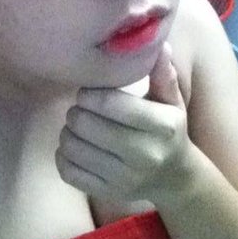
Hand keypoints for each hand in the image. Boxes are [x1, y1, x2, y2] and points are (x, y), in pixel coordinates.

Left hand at [55, 42, 195, 206]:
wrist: (174, 179)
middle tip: (80, 110)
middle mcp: (145, 155)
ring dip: (67, 132)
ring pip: (73, 148)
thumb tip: (159, 45)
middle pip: (85, 125)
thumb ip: (163, 74)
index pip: (110, 103)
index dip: (89, 94)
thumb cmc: (169, 131)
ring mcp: (125, 178)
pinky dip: (63, 156)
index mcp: (162, 126)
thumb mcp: (172, 102)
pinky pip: (69, 172)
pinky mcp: (109, 193)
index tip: (87, 93)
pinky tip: (74, 148)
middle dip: (76, 112)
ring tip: (77, 127)